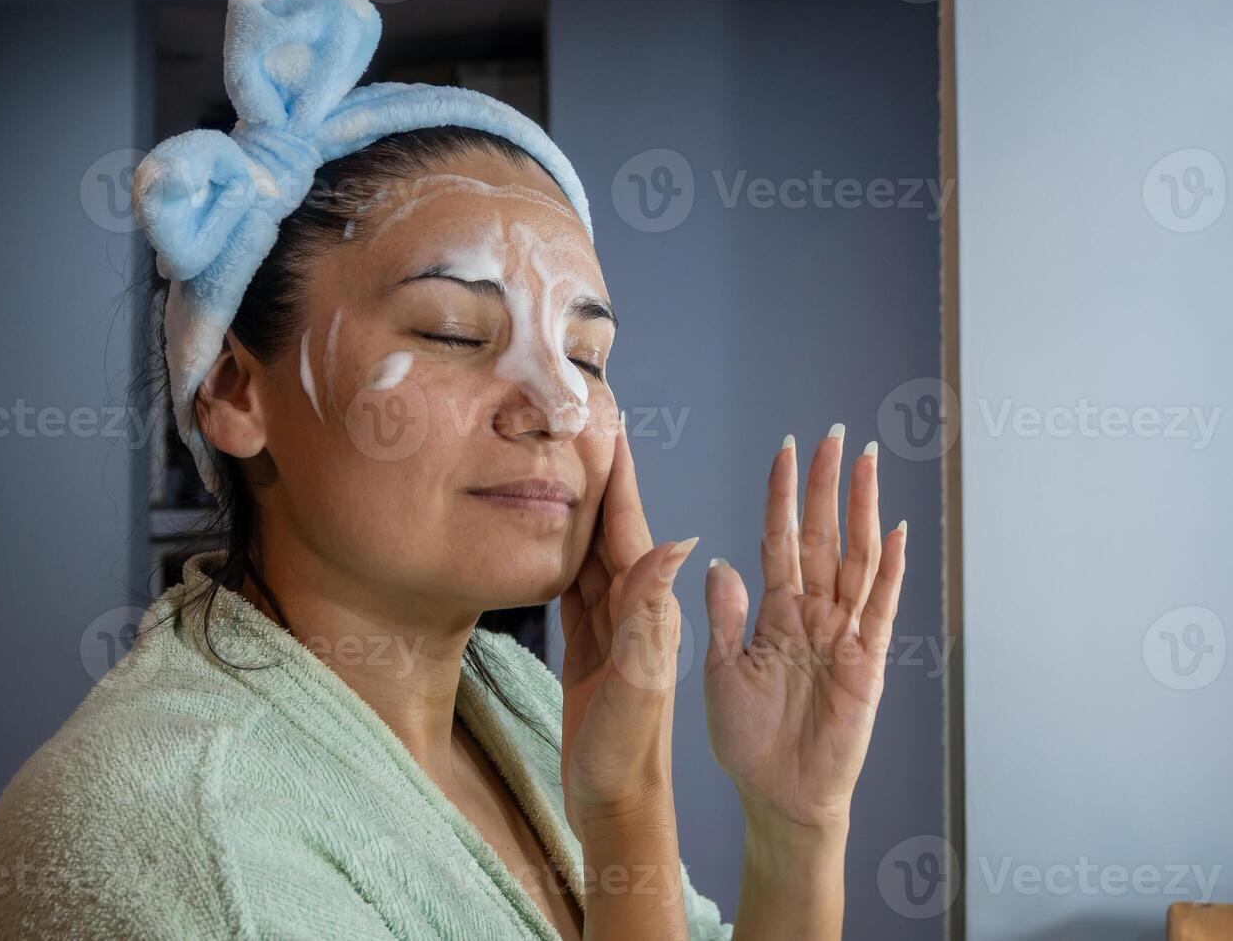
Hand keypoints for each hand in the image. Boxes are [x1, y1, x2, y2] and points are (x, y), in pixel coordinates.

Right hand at [557, 415, 699, 835]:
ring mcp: (613, 630)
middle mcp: (636, 611)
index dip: (620, 478)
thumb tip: (679, 542)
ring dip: (582, 510)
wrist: (618, 805)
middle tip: (582, 428)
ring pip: (593, 555)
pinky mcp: (592, 651)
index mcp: (650, 610)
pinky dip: (565, 556)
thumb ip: (650, 614)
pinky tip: (553, 537)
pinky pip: (577, 590)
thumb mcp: (640, 681)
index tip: (610, 426)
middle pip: (612, 532)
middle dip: (599, 480)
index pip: (633, 529)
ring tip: (567, 466)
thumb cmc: (630, 751)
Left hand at [702, 425, 906, 834]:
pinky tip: (894, 531)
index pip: (780, 539)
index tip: (788, 449)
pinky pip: (880, 607)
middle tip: (835, 434)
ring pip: (855, 558)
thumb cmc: (749, 740)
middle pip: (823, 536)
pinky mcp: (868, 661)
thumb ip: (725, 616)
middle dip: (828, 485)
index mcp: (775, 612)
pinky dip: (889, 570)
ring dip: (862, 510)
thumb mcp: (722, 671)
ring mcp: (844, 633)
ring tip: (868, 463)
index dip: (784, 495)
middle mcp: (813, 613)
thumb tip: (722, 562)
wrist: (780, 795)